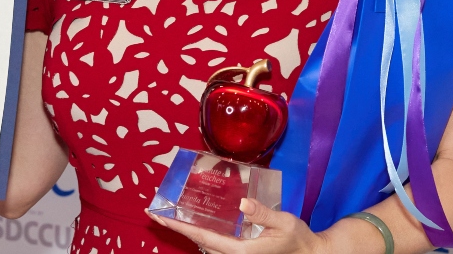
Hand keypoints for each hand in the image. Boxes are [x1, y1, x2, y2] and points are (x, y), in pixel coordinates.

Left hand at [147, 199, 329, 253]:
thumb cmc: (297, 239)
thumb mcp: (284, 223)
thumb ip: (263, 214)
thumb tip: (241, 203)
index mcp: (240, 250)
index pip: (203, 237)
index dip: (179, 227)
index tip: (159, 216)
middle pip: (198, 241)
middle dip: (177, 227)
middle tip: (155, 211)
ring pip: (204, 243)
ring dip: (188, 229)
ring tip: (170, 213)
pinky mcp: (238, 252)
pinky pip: (214, 243)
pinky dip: (201, 232)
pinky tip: (196, 219)